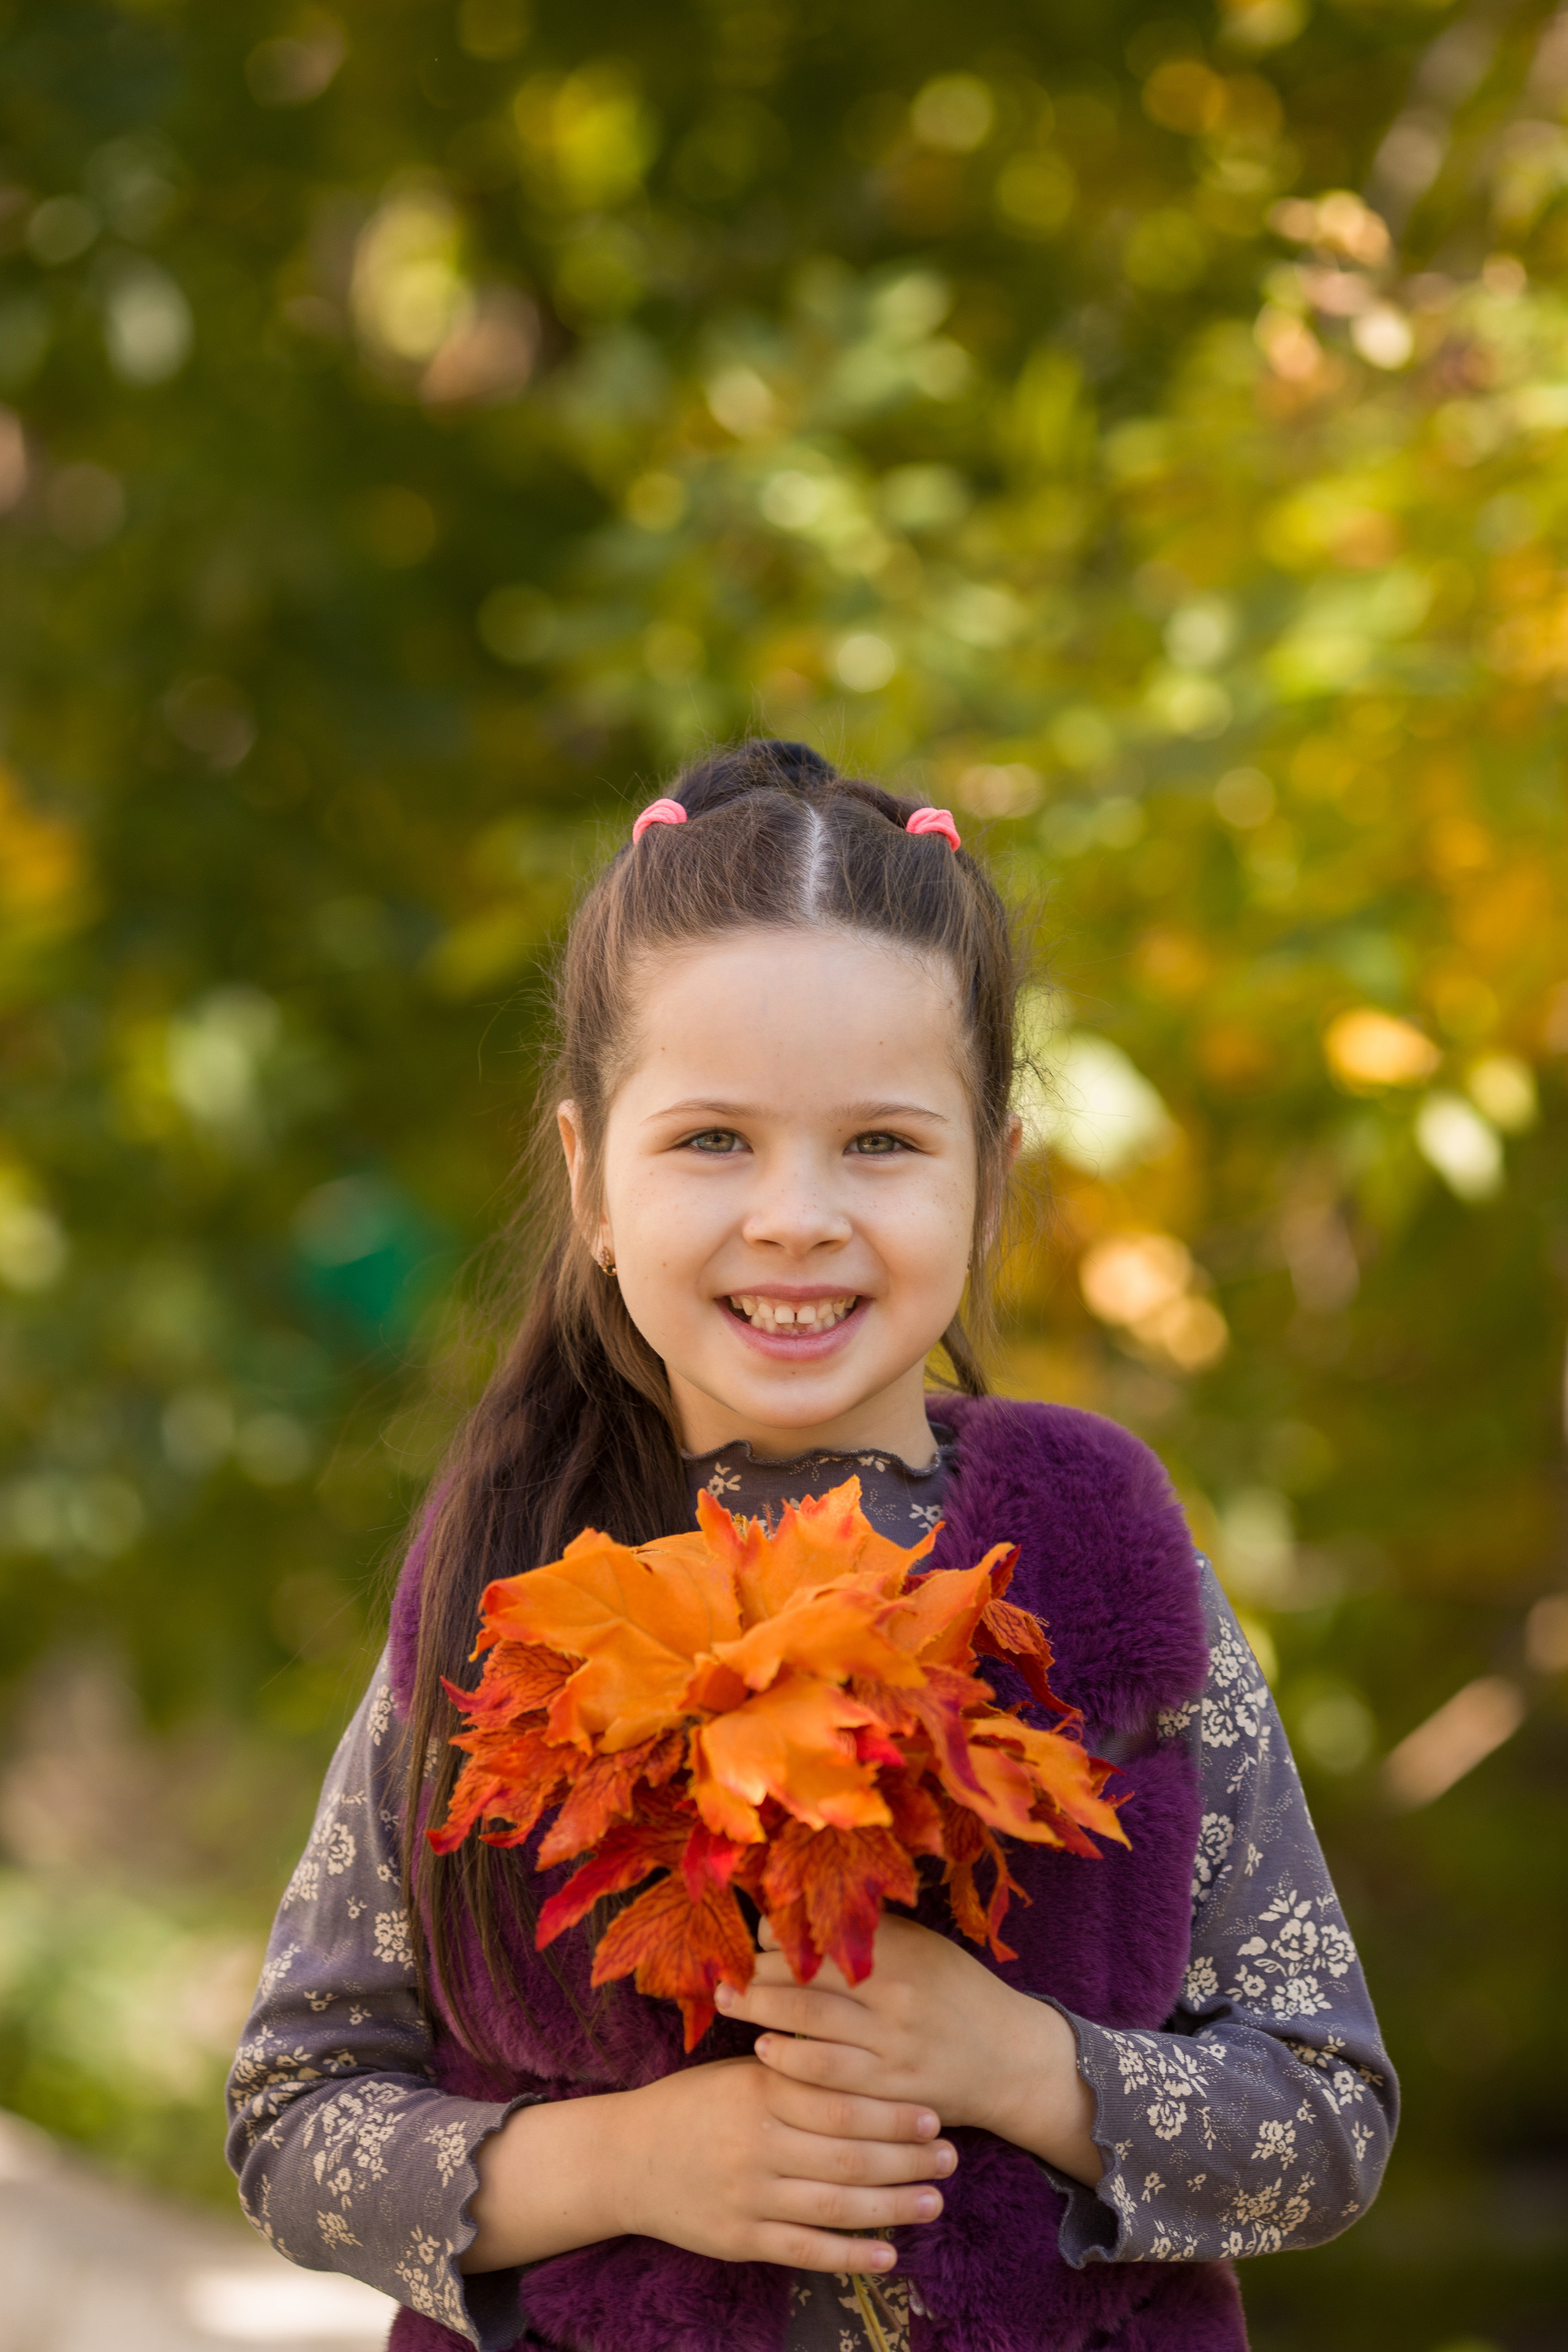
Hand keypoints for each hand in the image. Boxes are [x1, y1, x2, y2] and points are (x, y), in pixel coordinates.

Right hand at [461, 2056, 954, 2273]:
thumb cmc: (692, 2104)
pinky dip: (849, 2254)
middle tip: (951, 2158)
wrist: (623, 2158)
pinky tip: (888, 2254)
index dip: (891, 2111)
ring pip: (835, 2203)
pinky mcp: (740, 2238)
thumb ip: (793, 2069)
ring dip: (892, 2206)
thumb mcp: (739, 2072)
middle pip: (848, 2153)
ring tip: (934, 2202)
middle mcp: (756, 2142)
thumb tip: (862, 2053)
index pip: (839, 2100)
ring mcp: (749, 2195)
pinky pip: (805, 2250)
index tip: (934, 2114)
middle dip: (906, 2158)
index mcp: (759, 2089)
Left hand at [715, 1914, 1102, 2185]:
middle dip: (756, 1974)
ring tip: (729, 2003)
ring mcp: (893, 2048)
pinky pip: (828, 2080)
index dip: (779, 1935)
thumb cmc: (958, 1992)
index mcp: (903, 1953)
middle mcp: (896, 1998)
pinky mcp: (890, 2092)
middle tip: (721, 1970)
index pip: (824, 1937)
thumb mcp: (925, 1948)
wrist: (1011, 2059)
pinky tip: (765, 2053)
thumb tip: (803, 1915)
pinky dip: (790, 2064)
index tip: (751, 1933)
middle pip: (807, 1981)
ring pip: (810, 2029)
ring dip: (760, 2015)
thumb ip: (873, 1932)